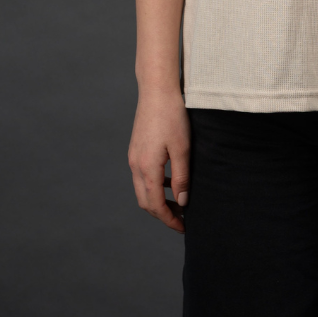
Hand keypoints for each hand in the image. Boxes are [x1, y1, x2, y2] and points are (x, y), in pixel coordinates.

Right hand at [127, 89, 190, 232]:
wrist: (156, 89)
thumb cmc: (172, 115)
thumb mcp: (182, 148)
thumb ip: (182, 177)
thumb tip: (182, 202)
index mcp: (147, 168)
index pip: (155, 205)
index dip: (168, 220)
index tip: (183, 227)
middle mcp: (136, 165)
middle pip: (145, 201)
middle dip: (162, 214)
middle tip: (181, 219)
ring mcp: (134, 156)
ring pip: (143, 189)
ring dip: (158, 200)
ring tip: (178, 202)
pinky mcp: (136, 148)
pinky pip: (143, 175)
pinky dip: (155, 185)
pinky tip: (171, 180)